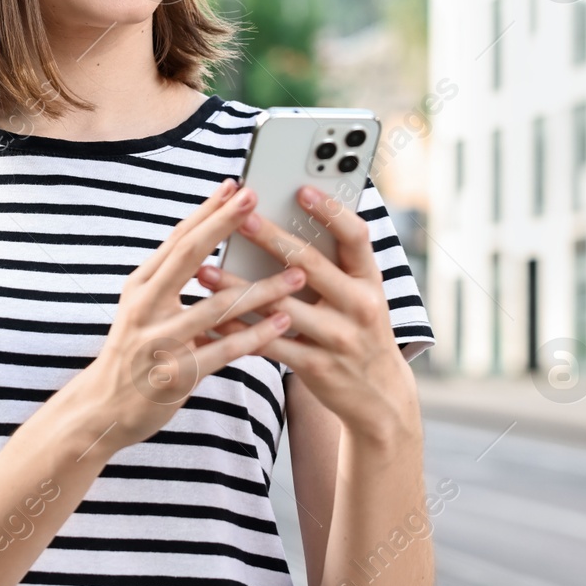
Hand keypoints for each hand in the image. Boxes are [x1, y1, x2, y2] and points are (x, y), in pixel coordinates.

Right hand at [63, 179, 306, 453]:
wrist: (103, 408)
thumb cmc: (134, 352)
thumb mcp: (144, 308)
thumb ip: (172, 278)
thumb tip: (205, 235)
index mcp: (142, 286)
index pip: (178, 239)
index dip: (207, 211)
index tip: (235, 186)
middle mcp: (146, 307)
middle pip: (189, 256)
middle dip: (224, 224)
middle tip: (255, 200)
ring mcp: (160, 341)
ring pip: (216, 306)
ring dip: (261, 288)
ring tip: (298, 273)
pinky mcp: (177, 374)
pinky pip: (223, 349)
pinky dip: (256, 335)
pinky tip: (283, 321)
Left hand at [195, 185, 417, 444]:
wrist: (379, 396)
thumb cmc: (360, 331)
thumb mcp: (362, 295)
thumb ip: (335, 264)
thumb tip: (290, 220)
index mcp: (370, 279)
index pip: (356, 236)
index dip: (331, 211)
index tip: (301, 189)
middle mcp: (360, 305)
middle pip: (311, 265)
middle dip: (272, 239)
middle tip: (239, 218)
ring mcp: (339, 338)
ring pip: (281, 307)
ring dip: (239, 288)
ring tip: (205, 271)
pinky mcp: (317, 367)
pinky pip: (270, 345)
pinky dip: (238, 331)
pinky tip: (211, 319)